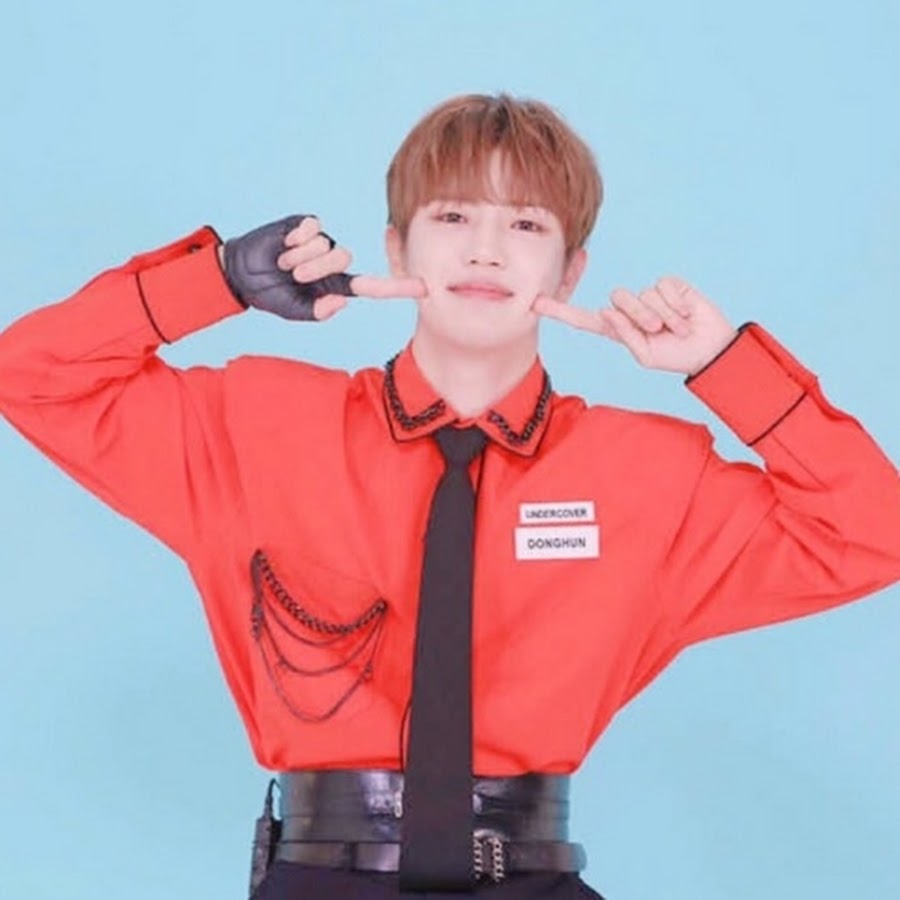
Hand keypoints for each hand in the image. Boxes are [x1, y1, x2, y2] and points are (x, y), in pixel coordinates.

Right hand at [223, 215, 425, 320]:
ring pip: (325, 244)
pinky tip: (283, 244)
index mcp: (337, 285)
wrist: (243, 274)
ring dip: (298, 257)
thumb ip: (319, 312)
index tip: (424, 288)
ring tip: (285, 262)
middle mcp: (334, 261)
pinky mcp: (306, 225)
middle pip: (342, 259)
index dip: (398, 287)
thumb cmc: (272, 294)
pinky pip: (312, 228)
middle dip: (312, 269)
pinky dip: (294, 239)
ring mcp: (322, 242)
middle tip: (293, 274)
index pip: (373, 286)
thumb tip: (342, 301)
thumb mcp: (296, 311)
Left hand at [533, 276, 737, 374]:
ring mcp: (649, 295)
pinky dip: (675, 306)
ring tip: (676, 328)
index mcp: (617, 329)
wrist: (708, 350)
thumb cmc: (674, 356)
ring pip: (642, 295)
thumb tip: (608, 309)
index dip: (561, 311)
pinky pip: (663, 287)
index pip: (584, 319)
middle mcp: (629, 310)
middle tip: (658, 331)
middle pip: (618, 299)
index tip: (536, 304)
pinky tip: (685, 315)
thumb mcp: (645, 356)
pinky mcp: (669, 286)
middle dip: (639, 317)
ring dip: (662, 315)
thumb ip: (624, 335)